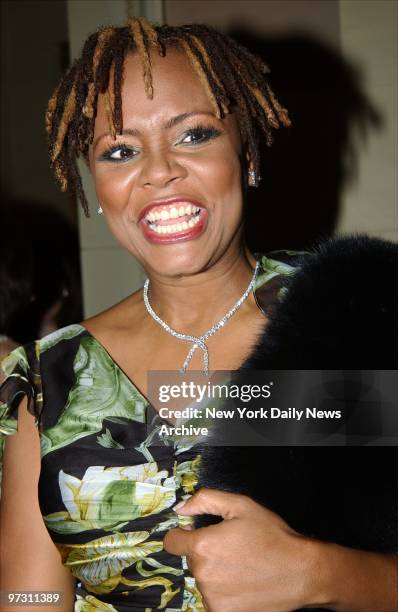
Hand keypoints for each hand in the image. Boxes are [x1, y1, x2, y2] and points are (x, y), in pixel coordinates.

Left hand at [163, 488, 321, 611]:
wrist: (301, 572)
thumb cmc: (272, 536)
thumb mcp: (240, 506)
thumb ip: (204, 500)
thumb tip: (180, 508)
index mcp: (202, 546)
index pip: (172, 541)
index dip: (183, 534)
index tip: (198, 533)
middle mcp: (202, 574)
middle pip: (192, 559)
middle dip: (207, 551)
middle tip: (234, 547)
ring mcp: (212, 598)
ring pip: (203, 579)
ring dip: (216, 571)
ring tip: (243, 564)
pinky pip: (213, 598)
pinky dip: (224, 591)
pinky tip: (243, 582)